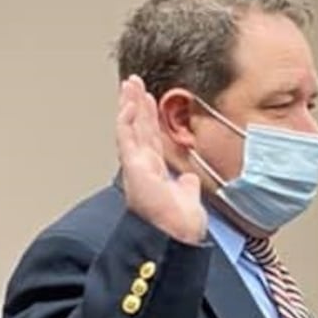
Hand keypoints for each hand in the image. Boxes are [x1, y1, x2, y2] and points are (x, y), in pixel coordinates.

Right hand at [116, 76, 205, 244]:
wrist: (175, 235)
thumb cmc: (180, 225)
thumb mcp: (187, 199)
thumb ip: (185, 186)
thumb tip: (189, 180)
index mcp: (156, 172)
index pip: (151, 137)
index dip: (150, 117)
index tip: (150, 98)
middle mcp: (143, 166)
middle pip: (138, 127)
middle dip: (137, 103)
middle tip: (134, 82)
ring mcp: (136, 164)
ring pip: (131, 126)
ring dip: (130, 103)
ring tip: (130, 83)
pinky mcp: (133, 165)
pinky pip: (127, 136)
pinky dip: (128, 118)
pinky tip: (130, 102)